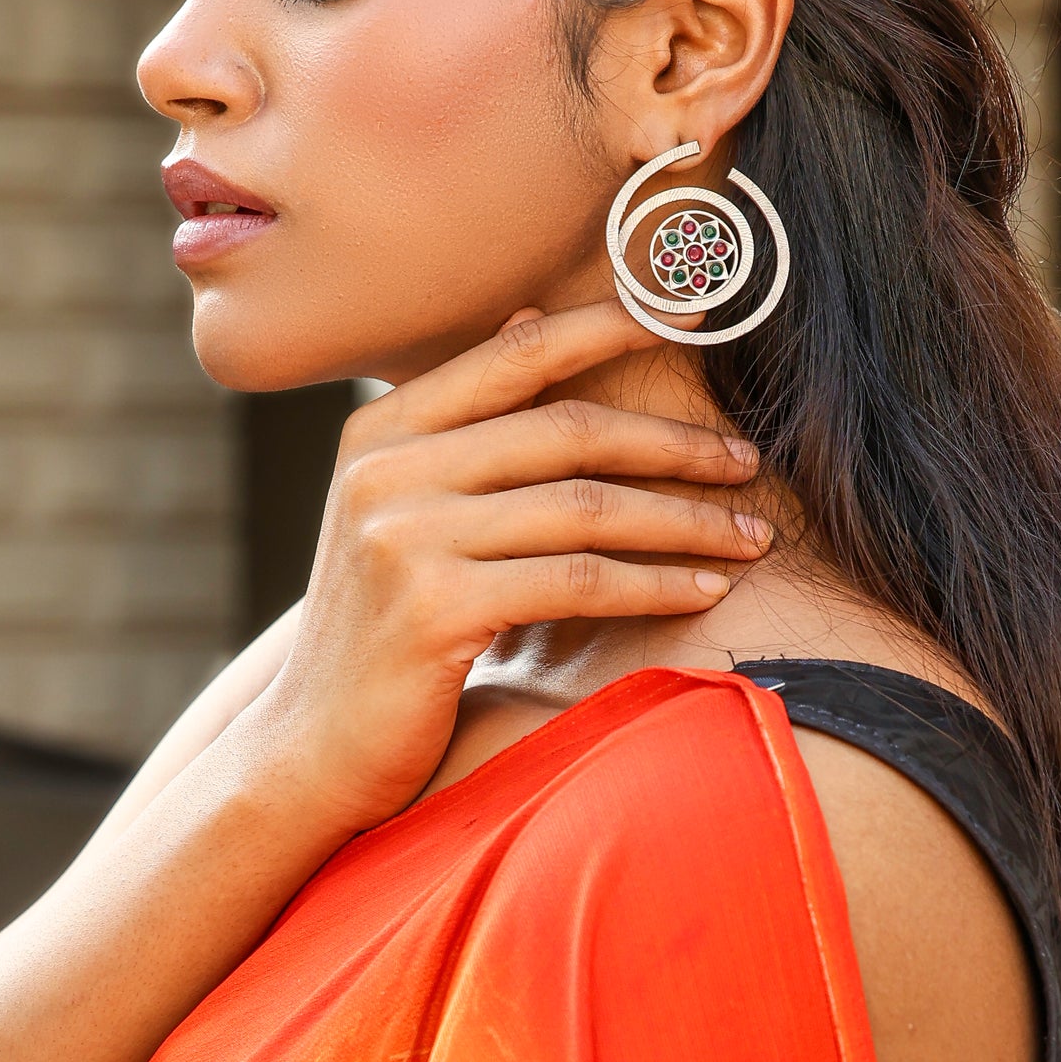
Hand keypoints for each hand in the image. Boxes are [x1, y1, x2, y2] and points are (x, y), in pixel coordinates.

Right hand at [246, 301, 768, 830]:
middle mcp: (387, 469)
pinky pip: (577, 581)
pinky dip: (654, 584)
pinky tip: (705, 592)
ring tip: (751, 535)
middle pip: (568, 431)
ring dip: (685, 521)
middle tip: (748, 461)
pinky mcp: (433, 608)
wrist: (309, 749)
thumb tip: (532, 312)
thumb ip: (466, 421)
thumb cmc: (382, 627)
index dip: (613, 327)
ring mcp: (405, 536)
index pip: (519, 352)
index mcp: (383, 429)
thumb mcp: (407, 507)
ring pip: (586, 508)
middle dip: (674, 444)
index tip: (698, 315)